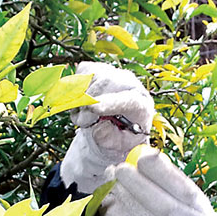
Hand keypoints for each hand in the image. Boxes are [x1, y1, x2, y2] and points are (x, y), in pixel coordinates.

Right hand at [60, 62, 153, 193]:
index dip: (109, 103)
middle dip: (87, 106)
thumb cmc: (117, 139)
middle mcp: (130, 84)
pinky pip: (81, 72)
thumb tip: (99, 127)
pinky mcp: (99, 68)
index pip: (128, 100)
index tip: (93, 108)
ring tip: (85, 116)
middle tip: (83, 124)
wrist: (112, 128)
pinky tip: (82, 103)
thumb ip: (108, 139)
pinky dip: (76, 88)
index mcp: (140, 106)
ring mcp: (114, 73)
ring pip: (90, 78)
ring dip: (79, 100)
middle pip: (104, 85)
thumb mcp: (115, 147)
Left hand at [103, 147, 216, 215]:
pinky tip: (108, 204)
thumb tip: (143, 160)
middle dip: (136, 184)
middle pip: (162, 206)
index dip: (162, 172)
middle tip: (118, 169)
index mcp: (204, 213)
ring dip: (121, 199)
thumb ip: (174, 186)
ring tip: (109, 183)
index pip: (185, 190)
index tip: (143, 156)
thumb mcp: (196, 206)